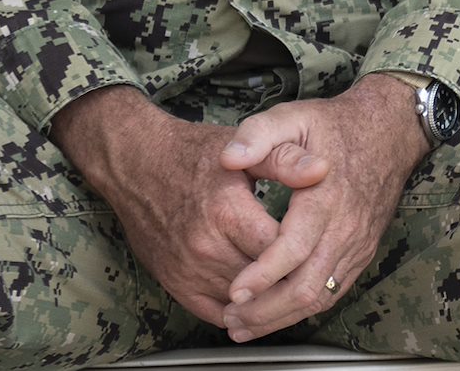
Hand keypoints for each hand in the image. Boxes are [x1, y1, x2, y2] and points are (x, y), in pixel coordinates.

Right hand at [50, 86, 306, 327]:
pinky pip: (216, 312)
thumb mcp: (243, 148)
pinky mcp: (174, 284)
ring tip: (291, 283)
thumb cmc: (193, 155)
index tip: (322, 244)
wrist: (135, 166)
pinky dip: (239, 308)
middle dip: (291, 277)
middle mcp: (205, 246)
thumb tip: (323, 169)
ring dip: (267, 297)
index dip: (306, 250)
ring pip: (243, 301)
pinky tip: (256, 295)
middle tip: (313, 269)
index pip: (281, 249)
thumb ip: (285, 161)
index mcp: (226, 211)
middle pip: (264, 281)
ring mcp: (187, 269)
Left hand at [218, 73, 430, 341]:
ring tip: (244, 326)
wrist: (389, 130)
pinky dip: (304, 309)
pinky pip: (334, 291)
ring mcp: (358, 244)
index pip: (294, 248)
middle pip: (307, 286)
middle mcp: (346, 227)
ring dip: (281, 317)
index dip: (263, 275)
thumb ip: (257, 135)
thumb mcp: (292, 116)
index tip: (233, 292)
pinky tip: (277, 314)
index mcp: (326, 196)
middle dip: (265, 310)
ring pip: (321, 297)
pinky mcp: (363, 251)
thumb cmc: (334, 125)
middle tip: (230, 319)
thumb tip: (229, 158)